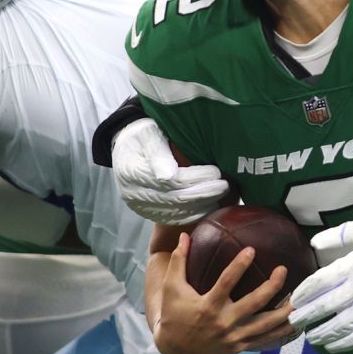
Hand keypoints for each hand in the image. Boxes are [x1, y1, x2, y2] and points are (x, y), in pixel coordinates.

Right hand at [112, 117, 227, 224]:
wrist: (126, 145)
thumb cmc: (142, 135)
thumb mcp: (147, 134)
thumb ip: (158, 154)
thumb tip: (167, 176)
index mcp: (134, 173)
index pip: (172, 181)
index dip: (197, 178)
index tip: (216, 172)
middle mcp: (134, 194)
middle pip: (176, 200)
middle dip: (204, 194)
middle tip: (225, 186)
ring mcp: (140, 207)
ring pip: (176, 213)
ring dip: (201, 207)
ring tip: (221, 197)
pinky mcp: (147, 213)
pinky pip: (173, 219)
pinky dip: (193, 214)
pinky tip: (208, 207)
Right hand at [152, 233, 294, 353]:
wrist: (175, 349)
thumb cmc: (174, 314)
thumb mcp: (172, 288)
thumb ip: (179, 261)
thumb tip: (184, 236)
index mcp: (208, 305)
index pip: (227, 282)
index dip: (239, 265)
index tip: (251, 250)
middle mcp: (223, 322)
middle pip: (254, 303)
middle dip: (272, 286)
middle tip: (283, 269)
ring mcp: (233, 336)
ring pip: (265, 324)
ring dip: (284, 311)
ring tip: (299, 297)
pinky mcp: (239, 346)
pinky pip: (264, 339)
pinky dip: (280, 330)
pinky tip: (294, 320)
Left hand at [289, 201, 352, 352]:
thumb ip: (349, 234)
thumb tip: (317, 241)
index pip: (328, 279)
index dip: (309, 291)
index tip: (295, 298)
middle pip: (334, 304)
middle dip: (313, 315)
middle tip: (293, 323)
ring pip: (351, 323)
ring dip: (330, 331)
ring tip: (313, 337)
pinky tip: (342, 344)